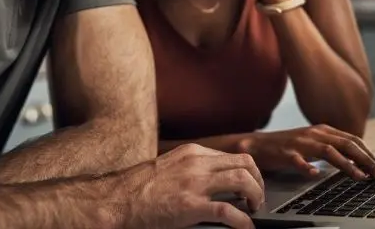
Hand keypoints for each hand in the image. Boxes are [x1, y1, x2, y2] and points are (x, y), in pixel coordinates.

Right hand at [117, 144, 264, 228]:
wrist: (116, 200)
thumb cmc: (137, 188)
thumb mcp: (168, 167)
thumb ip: (189, 169)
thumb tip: (210, 180)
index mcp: (192, 153)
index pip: (232, 156)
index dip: (247, 172)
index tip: (250, 184)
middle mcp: (197, 163)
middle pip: (244, 163)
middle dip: (257, 181)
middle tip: (257, 198)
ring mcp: (195, 184)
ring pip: (242, 181)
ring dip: (255, 195)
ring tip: (253, 209)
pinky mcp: (191, 206)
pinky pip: (228, 212)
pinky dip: (243, 221)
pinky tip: (245, 227)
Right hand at [237, 125, 374, 180]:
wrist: (256, 145)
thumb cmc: (287, 146)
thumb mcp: (312, 142)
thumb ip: (332, 146)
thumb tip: (357, 158)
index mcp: (322, 130)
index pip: (352, 139)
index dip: (368, 153)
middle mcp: (314, 133)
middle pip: (346, 144)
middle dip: (365, 159)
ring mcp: (299, 142)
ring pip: (328, 151)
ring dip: (346, 165)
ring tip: (359, 177)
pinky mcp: (284, 152)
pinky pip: (298, 160)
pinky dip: (308, 168)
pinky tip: (315, 175)